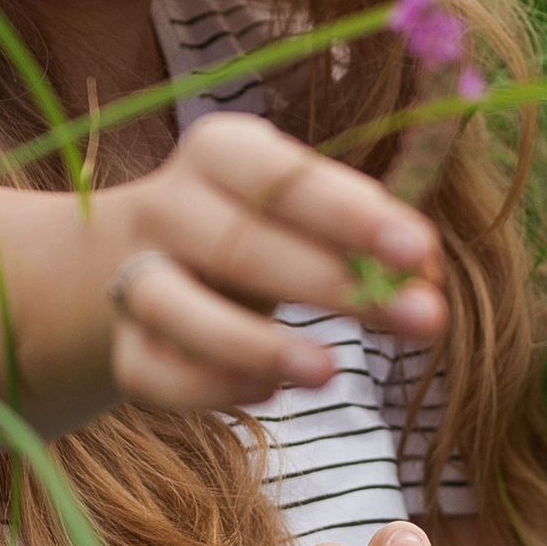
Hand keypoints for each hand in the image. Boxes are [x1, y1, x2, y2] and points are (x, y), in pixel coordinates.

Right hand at [101, 111, 444, 417]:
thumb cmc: (254, 228)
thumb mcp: (302, 211)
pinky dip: (211, 387)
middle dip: (330, 284)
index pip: (281, 176)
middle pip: (238, 245)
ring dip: (255, 344)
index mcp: (218, 153)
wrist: (140, 259)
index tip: (418, 250)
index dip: (348, 214)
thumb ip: (359, 233)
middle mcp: (165, 207)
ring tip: (331, 373)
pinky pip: (154, 373)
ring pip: (176, 308)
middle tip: (420, 318)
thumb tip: (423, 276)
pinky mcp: (123, 345)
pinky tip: (269, 393)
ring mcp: (132, 278)